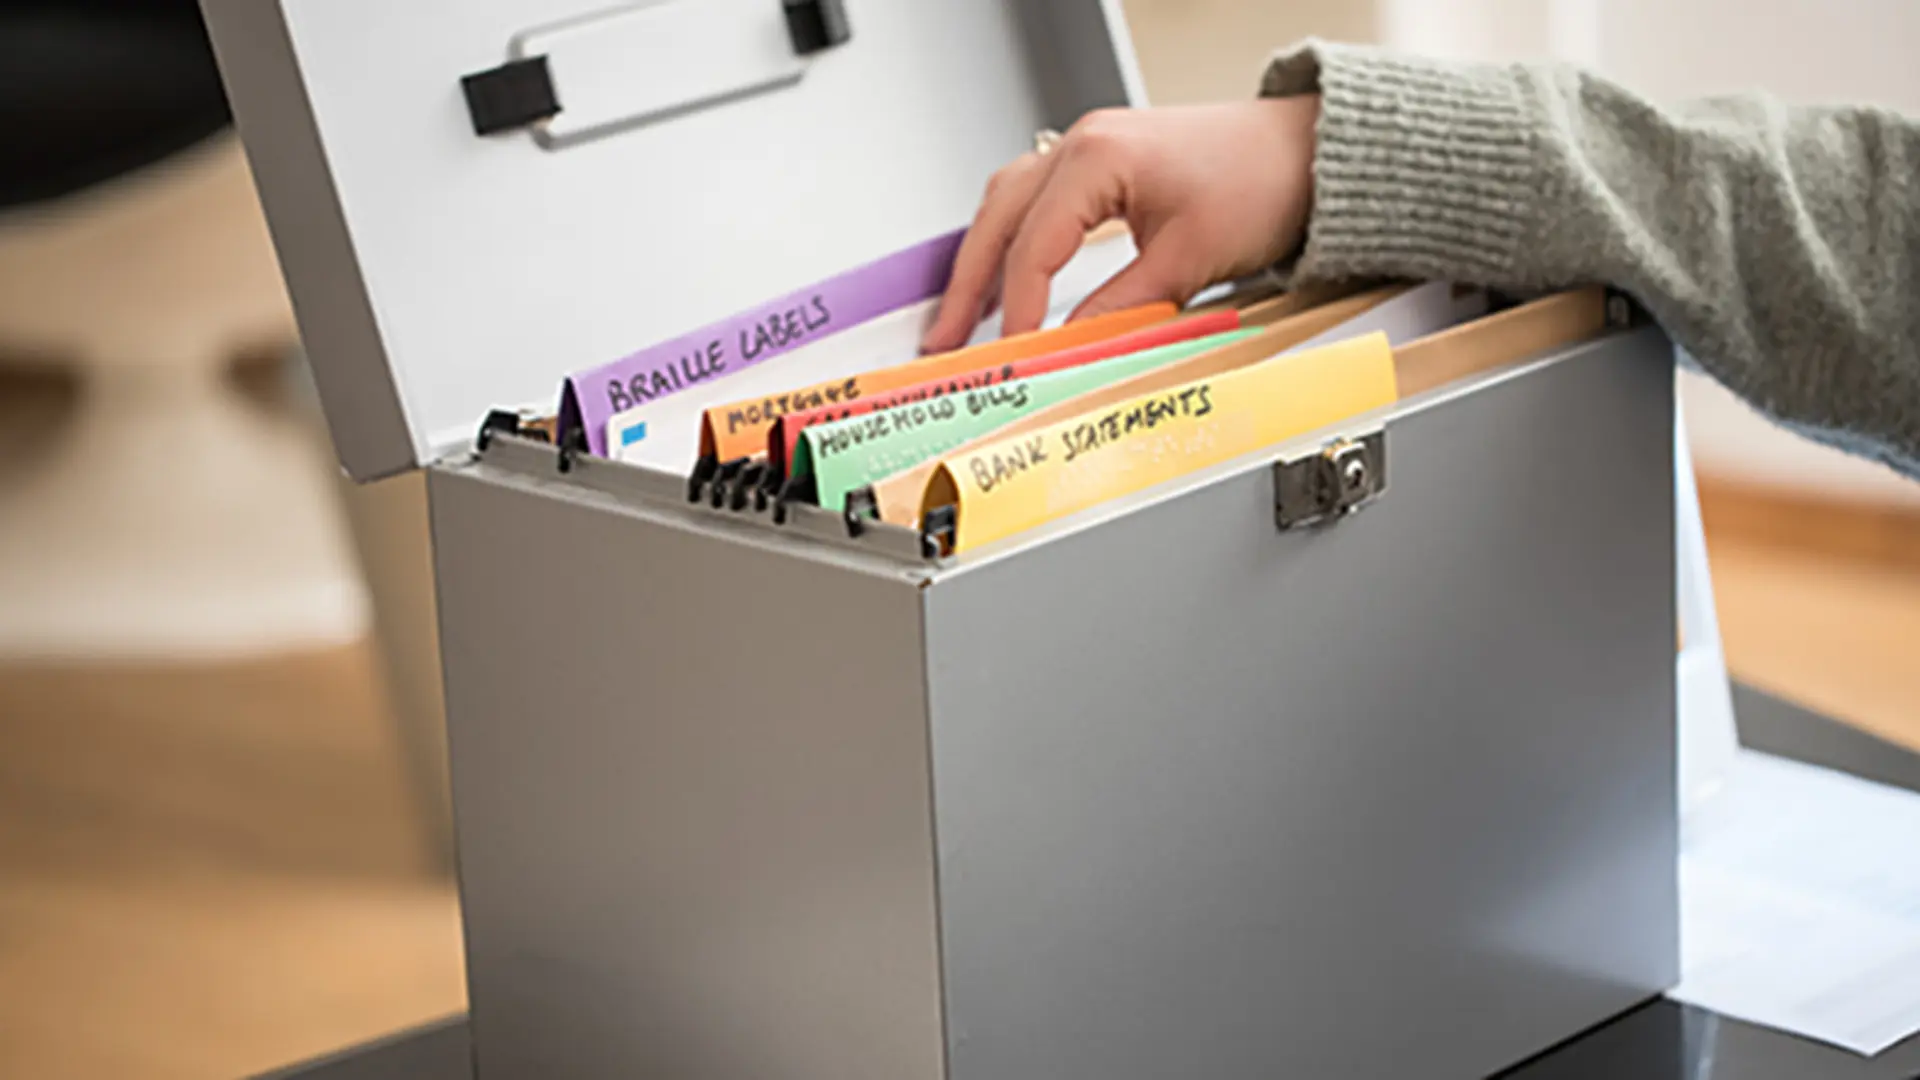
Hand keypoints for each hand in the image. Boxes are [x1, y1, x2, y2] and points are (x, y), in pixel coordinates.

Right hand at [921, 96, 1320, 353]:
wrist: (1305, 154)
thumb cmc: (1261, 182)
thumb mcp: (1187, 260)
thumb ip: (1120, 308)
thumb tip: (1070, 350)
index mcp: (1097, 158)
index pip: (1033, 248)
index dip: (1016, 311)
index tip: (1007, 356)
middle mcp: (1081, 145)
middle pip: (999, 219)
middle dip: (967, 285)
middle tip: (943, 339)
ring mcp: (1088, 150)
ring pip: (1008, 205)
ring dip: (983, 259)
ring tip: (961, 316)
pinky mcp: (1104, 166)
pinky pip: (1037, 201)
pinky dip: (1013, 239)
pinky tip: (1006, 274)